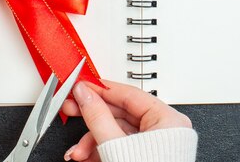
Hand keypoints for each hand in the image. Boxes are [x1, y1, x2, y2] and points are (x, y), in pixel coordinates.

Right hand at [61, 80, 191, 161]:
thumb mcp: (115, 145)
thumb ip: (97, 116)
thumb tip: (86, 94)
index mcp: (168, 120)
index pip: (129, 94)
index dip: (102, 89)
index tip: (82, 86)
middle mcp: (164, 130)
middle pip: (120, 114)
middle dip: (91, 120)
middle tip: (71, 109)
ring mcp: (155, 145)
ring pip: (116, 133)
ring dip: (91, 141)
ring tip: (76, 152)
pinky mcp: (144, 158)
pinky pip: (119, 147)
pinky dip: (100, 151)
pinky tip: (85, 158)